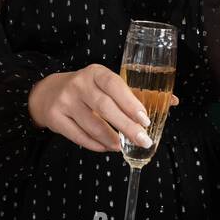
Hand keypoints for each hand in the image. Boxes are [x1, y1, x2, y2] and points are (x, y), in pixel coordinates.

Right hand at [27, 64, 179, 153]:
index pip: (114, 85)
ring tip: (122, 146)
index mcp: (95, 72)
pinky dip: (95, 144)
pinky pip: (78, 136)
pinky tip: (106, 147)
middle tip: (142, 140)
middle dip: (126, 127)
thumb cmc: (86, 89)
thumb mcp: (105, 84)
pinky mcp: (54, 117)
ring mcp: (65, 101)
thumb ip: (134, 94)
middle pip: (105, 107)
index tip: (145, 119)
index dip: (130, 103)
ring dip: (110, 139)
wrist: (46, 93)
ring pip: (92, 124)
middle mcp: (79, 84)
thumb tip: (172, 101)